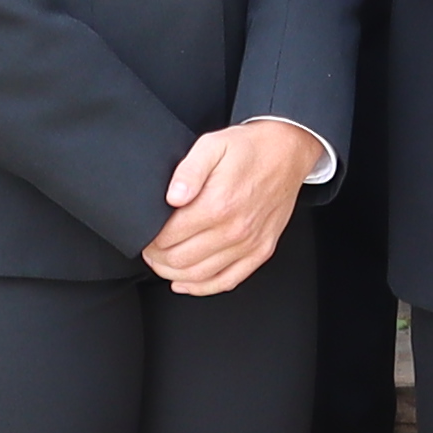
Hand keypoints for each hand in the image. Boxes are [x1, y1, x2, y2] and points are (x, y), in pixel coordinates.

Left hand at [145, 119, 325, 294]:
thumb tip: (173, 197)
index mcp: (218, 205)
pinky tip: (188, 283)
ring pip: (201, 276)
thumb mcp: (213, 145)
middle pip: (181, 261)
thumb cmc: (250, 148)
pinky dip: (203, 287)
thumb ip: (188, 171)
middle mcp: (234, 230)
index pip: (170, 237)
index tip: (145, 237)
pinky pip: (229, 281)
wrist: (288, 151)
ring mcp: (249, 244)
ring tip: (163, 264)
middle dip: (158, 259)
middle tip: (150, 250)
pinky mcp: (261, 251)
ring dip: (174, 275)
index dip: (151, 241)